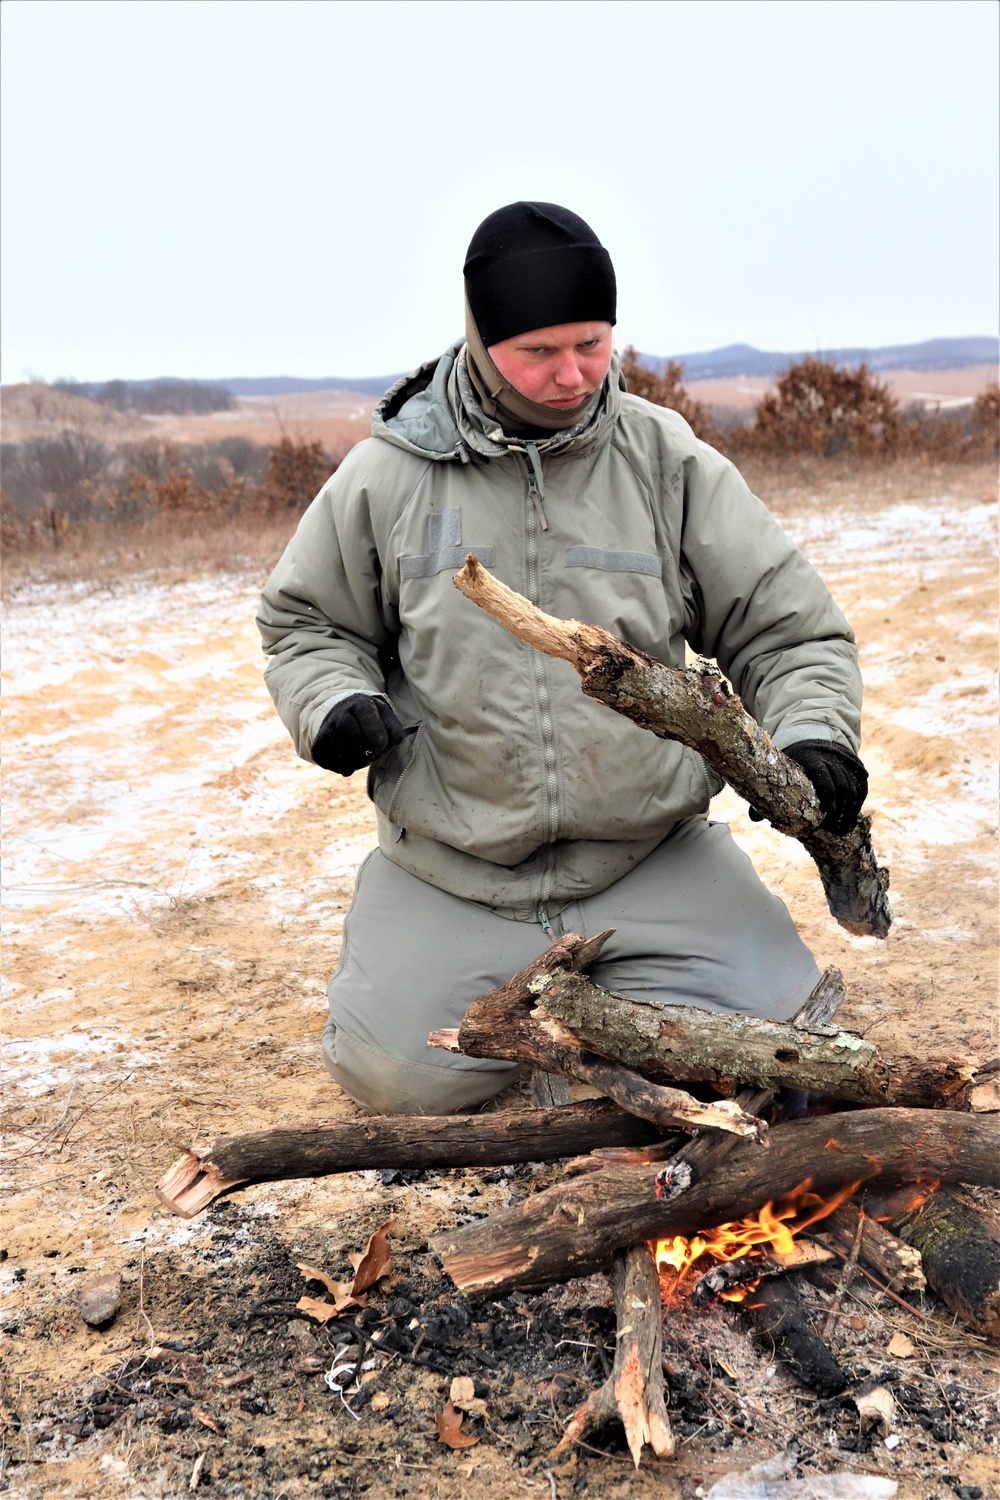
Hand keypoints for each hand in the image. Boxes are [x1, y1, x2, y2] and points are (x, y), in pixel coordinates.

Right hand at [311, 694, 403, 776]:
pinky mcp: (318, 746)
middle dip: (367, 751)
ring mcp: (326, 730)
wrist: (341, 717)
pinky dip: (344, 768)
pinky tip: (350, 763)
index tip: (382, 746)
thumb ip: (394, 730)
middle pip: (353, 737)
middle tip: (373, 754)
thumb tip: (391, 742)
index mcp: (360, 705)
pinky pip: (330, 763)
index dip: (377, 737)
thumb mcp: (385, 718)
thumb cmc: (370, 721)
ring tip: (363, 759)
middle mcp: (340, 715)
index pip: (368, 720)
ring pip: (342, 752)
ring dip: (357, 762)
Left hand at [749, 741, 867, 834]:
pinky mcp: (853, 761)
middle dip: (842, 809)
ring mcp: (843, 758)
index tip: (829, 813)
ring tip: (845, 827)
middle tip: (837, 829)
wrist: (808, 737)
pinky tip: (855, 814)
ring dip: (852, 809)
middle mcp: (829, 755)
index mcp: (808, 756)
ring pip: (854, 785)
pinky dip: (861, 798)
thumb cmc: (788, 761)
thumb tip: (753, 818)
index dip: (828, 795)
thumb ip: (763, 794)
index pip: (823, 775)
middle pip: (842, 783)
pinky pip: (861, 781)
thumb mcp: (775, 771)